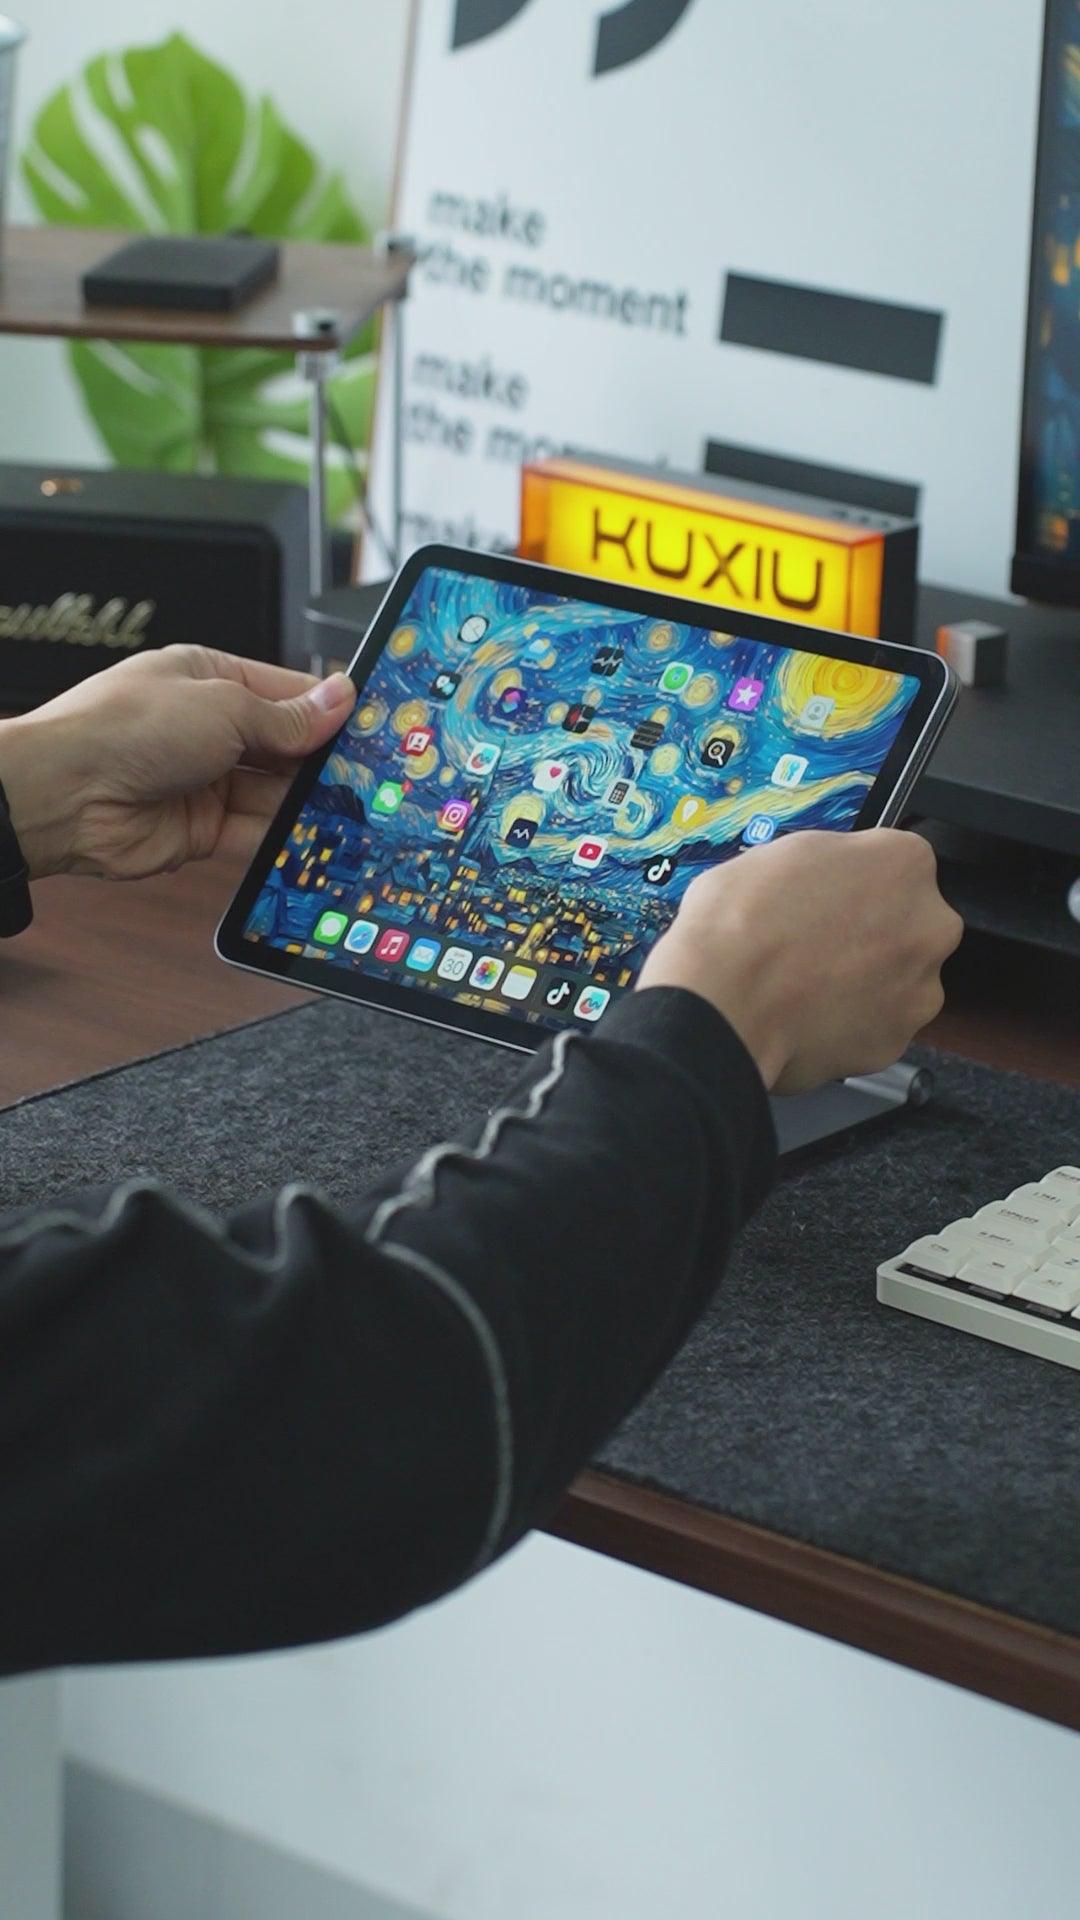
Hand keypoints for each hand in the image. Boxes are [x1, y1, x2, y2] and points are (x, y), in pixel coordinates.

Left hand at [0, 645, 356, 881]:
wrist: (64, 795)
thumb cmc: (123, 729)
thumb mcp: (223, 705)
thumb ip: (287, 715)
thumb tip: (339, 698)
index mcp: (209, 678)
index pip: (285, 691)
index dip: (327, 707)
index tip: (370, 723)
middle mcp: (208, 728)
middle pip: (284, 746)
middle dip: (321, 759)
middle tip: (370, 771)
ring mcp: (205, 780)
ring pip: (274, 793)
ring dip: (306, 802)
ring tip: (351, 807)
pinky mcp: (200, 830)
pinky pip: (255, 834)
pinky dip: (283, 838)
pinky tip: (313, 838)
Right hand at [638, 829, 962, 1093]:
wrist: (723, 1002)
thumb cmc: (740, 925)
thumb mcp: (782, 852)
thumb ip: (832, 864)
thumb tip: (833, 878)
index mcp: (905, 862)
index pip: (900, 866)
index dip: (860, 884)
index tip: (836, 899)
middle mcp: (929, 924)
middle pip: (912, 925)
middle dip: (874, 935)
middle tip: (820, 944)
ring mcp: (918, 988)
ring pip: (899, 981)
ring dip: (866, 982)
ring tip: (808, 985)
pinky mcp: (895, 1041)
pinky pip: (878, 1027)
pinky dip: (851, 1024)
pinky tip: (809, 1015)